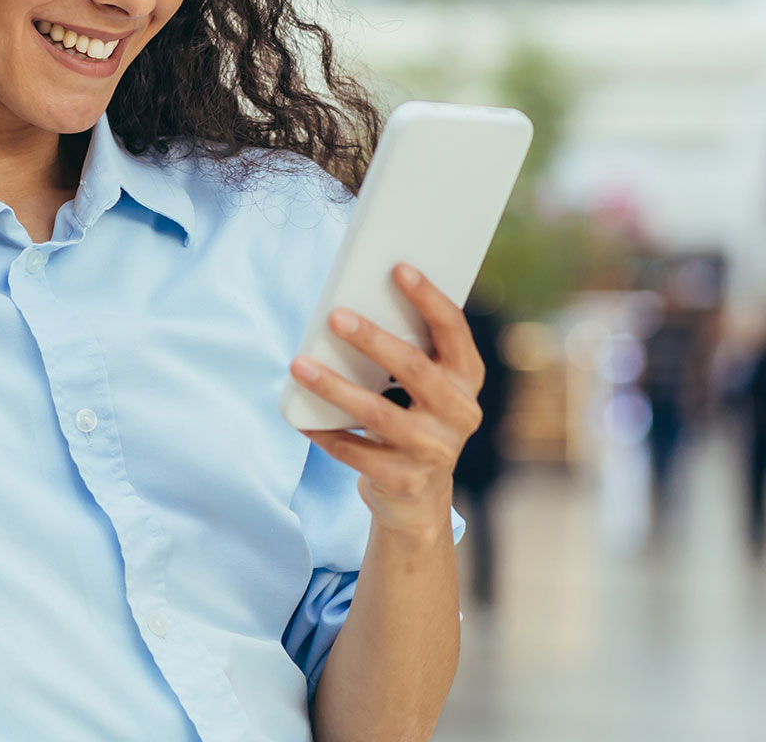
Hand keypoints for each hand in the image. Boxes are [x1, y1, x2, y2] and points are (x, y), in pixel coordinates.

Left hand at [290, 263, 484, 537]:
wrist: (418, 497)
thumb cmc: (413, 420)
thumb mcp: (424, 388)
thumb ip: (406, 353)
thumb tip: (354, 306)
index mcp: (466, 379)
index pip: (454, 330)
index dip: (429, 298)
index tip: (398, 269)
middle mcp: (459, 413)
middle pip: (413, 368)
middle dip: (372, 339)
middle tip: (335, 316)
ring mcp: (434, 450)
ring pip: (377, 413)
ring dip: (334, 386)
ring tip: (299, 364)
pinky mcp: (404, 479)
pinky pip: (355, 451)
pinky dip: (324, 432)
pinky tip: (301, 417)